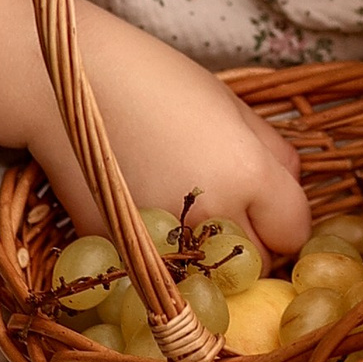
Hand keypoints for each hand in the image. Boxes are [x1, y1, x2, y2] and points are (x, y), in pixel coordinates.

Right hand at [16, 0, 310, 258]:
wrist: (67, 87)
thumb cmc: (155, 81)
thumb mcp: (230, 104)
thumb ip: (272, 151)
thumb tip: (294, 187)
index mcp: (246, 173)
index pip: (295, 232)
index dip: (285, 220)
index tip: (267, 207)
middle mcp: (212, 216)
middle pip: (259, 264)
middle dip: (253, 243)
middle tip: (230, 212)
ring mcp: (166, 242)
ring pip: (214, 279)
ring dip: (212, 259)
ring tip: (192, 218)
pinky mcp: (124, 255)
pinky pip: (163, 273)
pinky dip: (164, 257)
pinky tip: (150, 216)